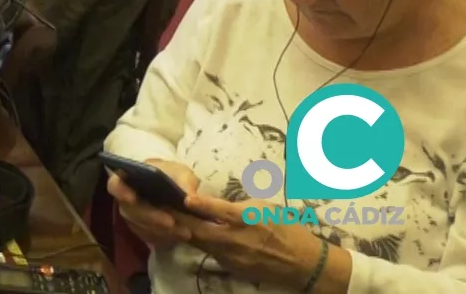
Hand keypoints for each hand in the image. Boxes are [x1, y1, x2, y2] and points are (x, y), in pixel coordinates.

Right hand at [106, 159, 201, 248]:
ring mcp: (134, 217)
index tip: (131, 198)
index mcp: (130, 178)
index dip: (120, 191)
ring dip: (161, 231)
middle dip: (150, 217)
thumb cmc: (174, 177)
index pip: (115, 185)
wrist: (179, 192)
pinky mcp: (143, 231)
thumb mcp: (183, 173)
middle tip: (171, 222)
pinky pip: (150, 238)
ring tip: (185, 232)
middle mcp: (127, 200)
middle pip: (129, 211)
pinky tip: (182, 236)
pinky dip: (166, 238)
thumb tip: (189, 199)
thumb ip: (186, 183)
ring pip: (141, 227)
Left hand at [171, 193, 343, 288]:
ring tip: (169, 218)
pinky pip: (210, 253)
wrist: (304, 263)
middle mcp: (237, 240)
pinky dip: (200, 243)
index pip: (220, 211)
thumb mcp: (264, 207)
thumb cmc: (286, 228)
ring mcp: (233, 256)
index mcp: (248, 219)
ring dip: (186, 231)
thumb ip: (237, 206)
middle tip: (161, 206)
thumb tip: (213, 204)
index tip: (184, 198)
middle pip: (201, 231)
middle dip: (180, 219)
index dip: (200, 204)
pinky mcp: (232, 268)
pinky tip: (190, 234)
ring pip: (201, 243)